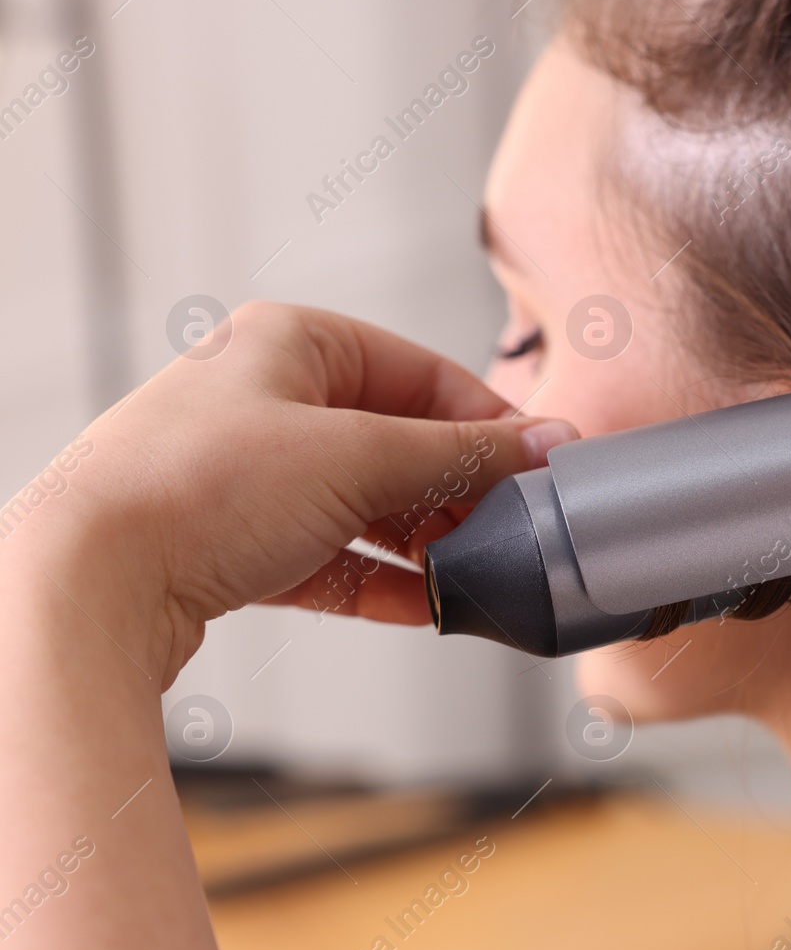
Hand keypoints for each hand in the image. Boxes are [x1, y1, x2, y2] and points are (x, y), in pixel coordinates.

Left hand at [36, 301, 575, 686]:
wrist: (88, 581)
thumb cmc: (197, 489)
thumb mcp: (358, 456)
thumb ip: (462, 453)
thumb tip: (543, 444)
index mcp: (294, 341)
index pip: (424, 374)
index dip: (489, 425)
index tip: (540, 468)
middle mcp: (268, 397)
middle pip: (398, 442)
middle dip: (456, 492)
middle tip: (509, 530)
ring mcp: (249, 472)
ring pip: (366, 504)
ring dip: (423, 543)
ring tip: (473, 574)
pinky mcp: (236, 541)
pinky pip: (331, 556)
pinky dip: (380, 581)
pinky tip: (426, 607)